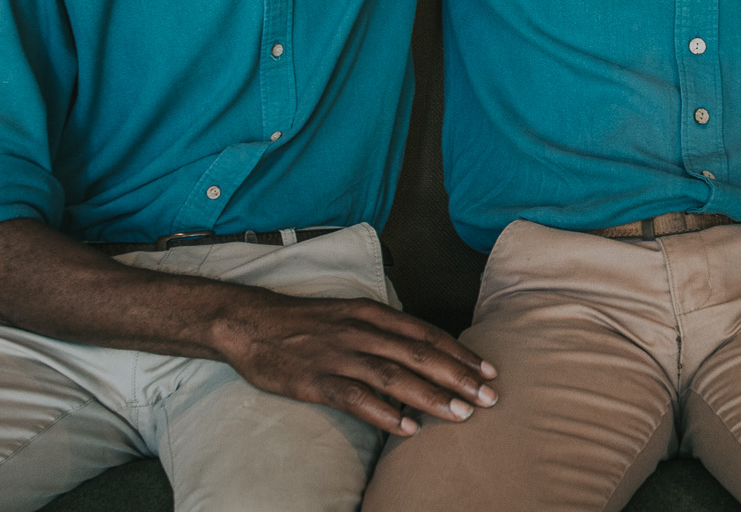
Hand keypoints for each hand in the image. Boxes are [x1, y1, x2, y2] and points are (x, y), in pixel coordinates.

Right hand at [216, 292, 498, 436]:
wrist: (251, 323)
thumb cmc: (305, 322)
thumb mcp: (350, 315)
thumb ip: (383, 332)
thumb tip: (422, 355)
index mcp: (372, 313)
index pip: (426, 333)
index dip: (460, 352)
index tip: (489, 370)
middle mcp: (361, 331)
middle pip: (419, 354)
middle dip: (458, 376)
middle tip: (489, 397)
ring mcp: (339, 355)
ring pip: (394, 376)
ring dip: (431, 396)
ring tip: (460, 414)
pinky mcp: (316, 379)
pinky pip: (356, 398)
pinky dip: (383, 413)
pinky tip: (406, 429)